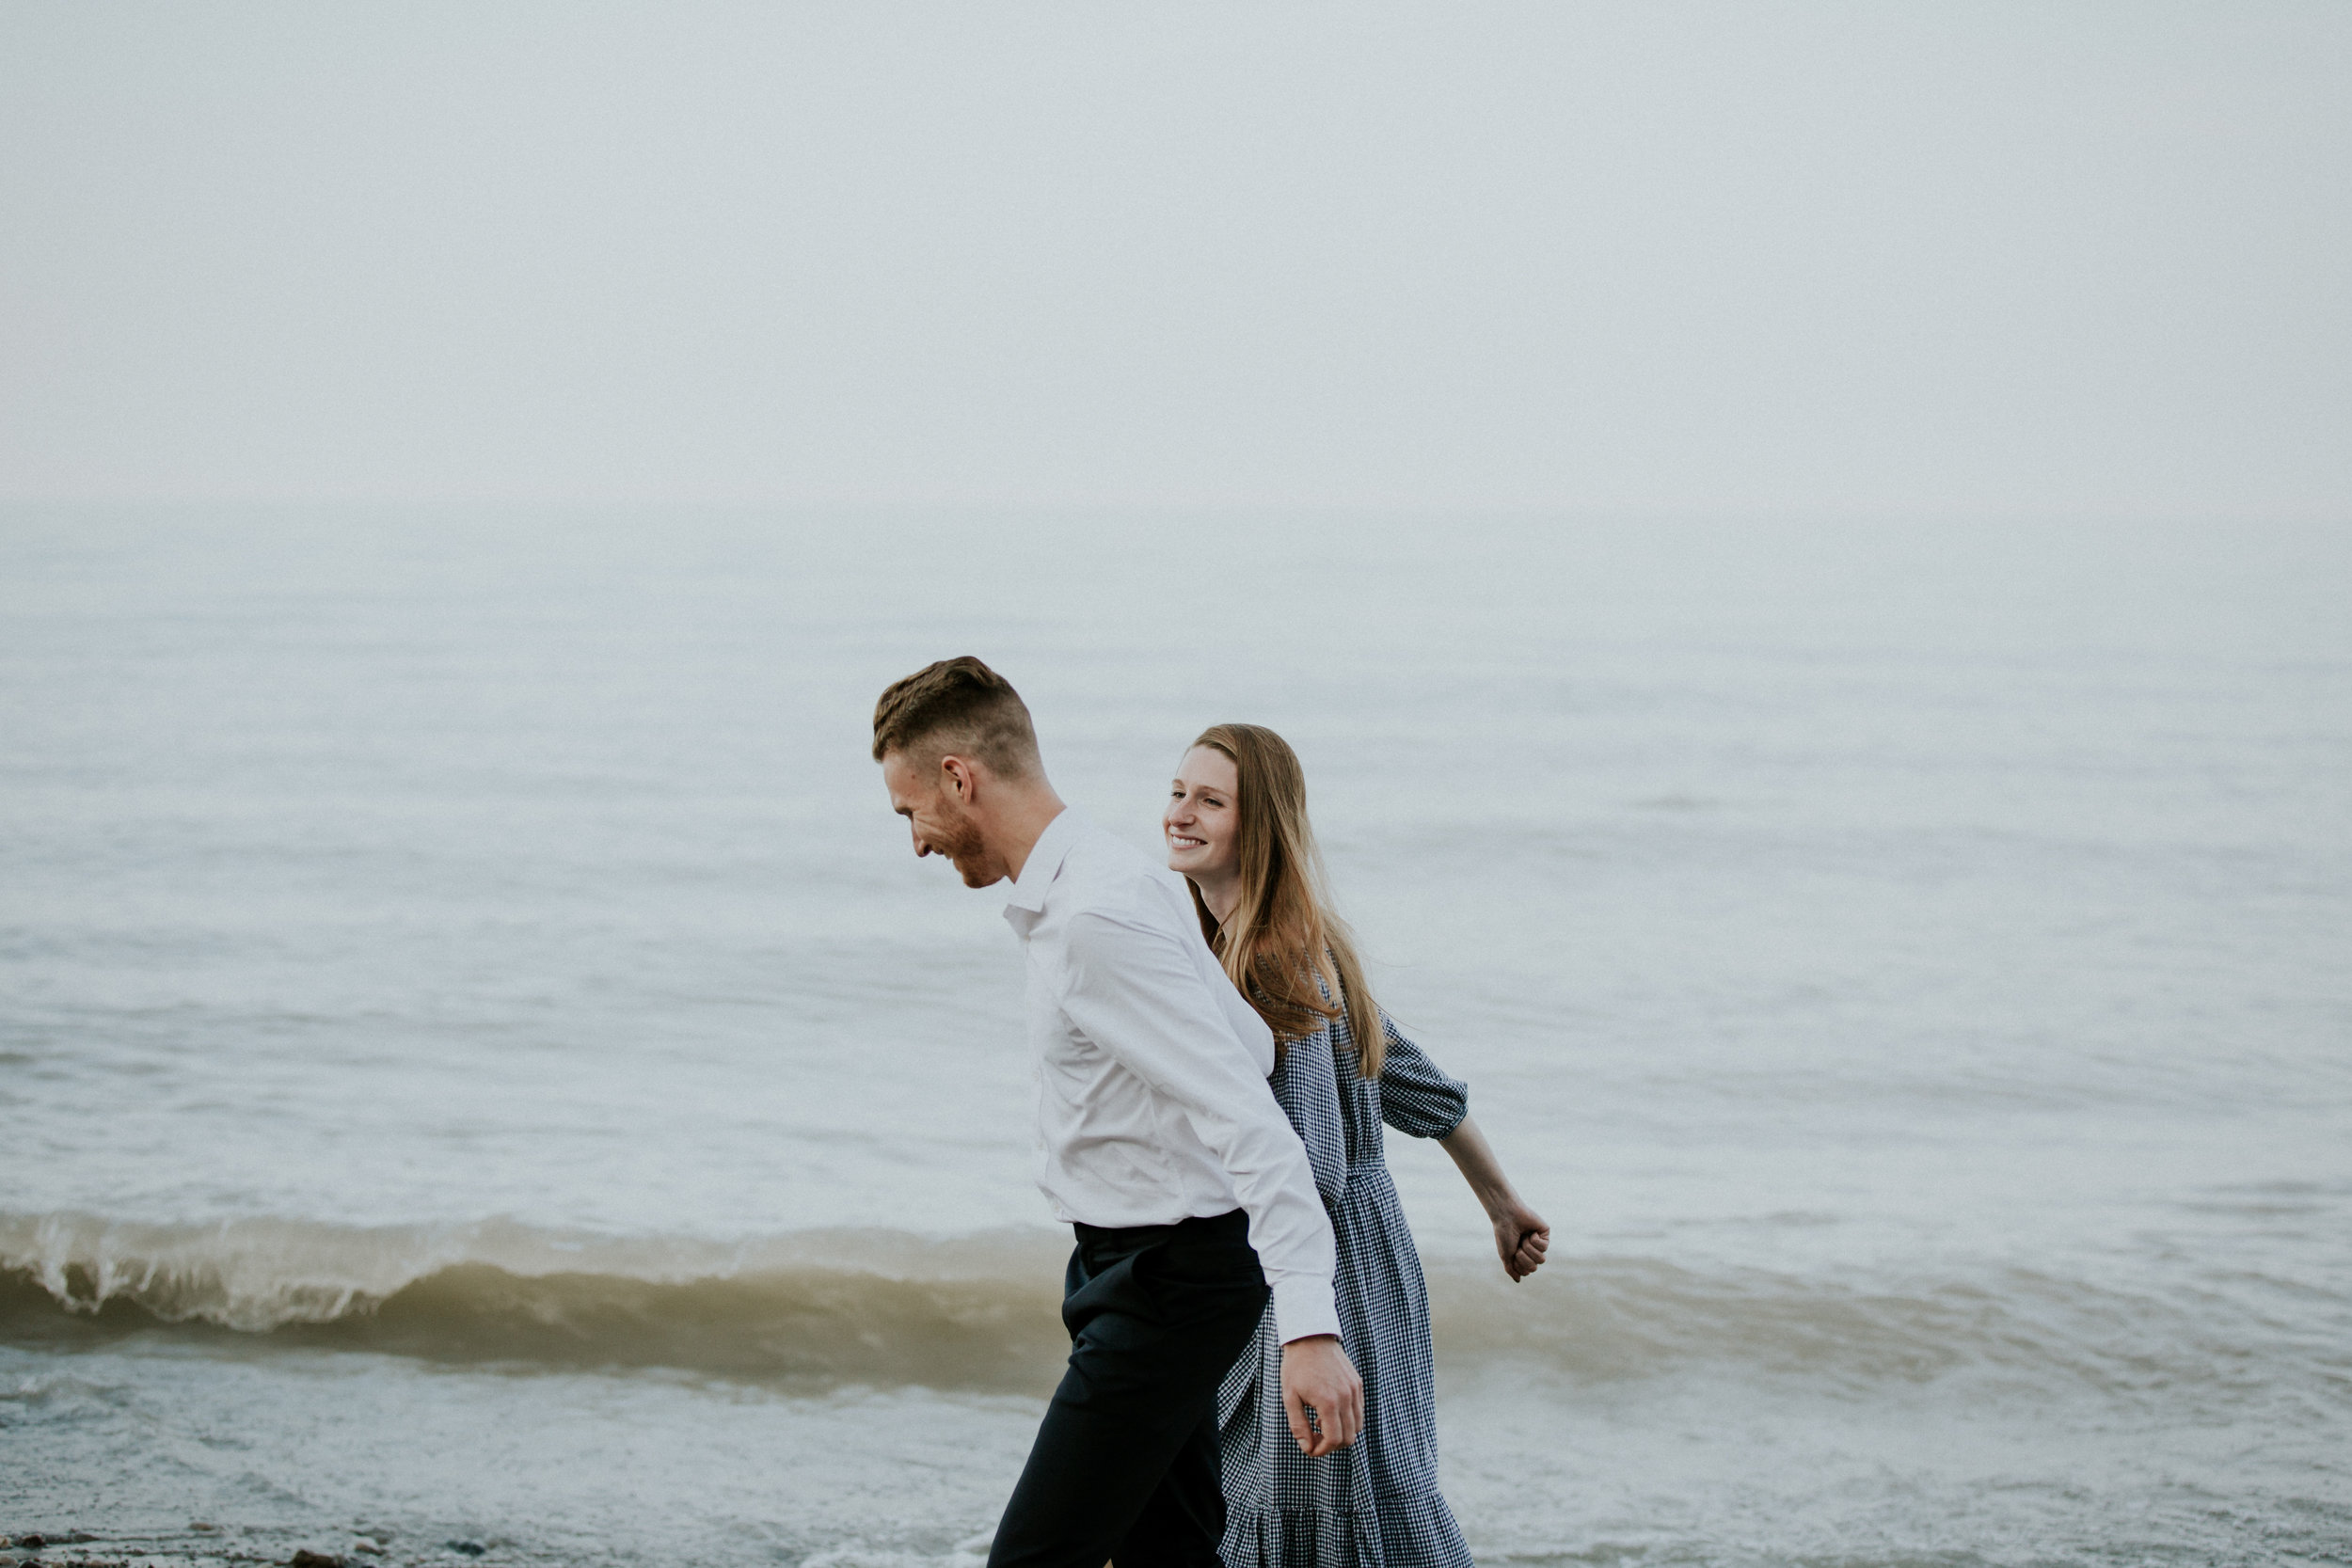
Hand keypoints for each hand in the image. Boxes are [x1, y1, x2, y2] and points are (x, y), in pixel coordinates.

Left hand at [1278, 1335, 1362, 1456]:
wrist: (1310, 1338)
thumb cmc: (1296, 1367)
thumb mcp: (1290, 1397)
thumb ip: (1299, 1425)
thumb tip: (1307, 1448)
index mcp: (1329, 1402)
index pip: (1334, 1440)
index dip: (1322, 1451)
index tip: (1310, 1449)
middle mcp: (1347, 1397)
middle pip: (1349, 1438)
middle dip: (1332, 1445)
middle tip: (1315, 1439)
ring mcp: (1355, 1390)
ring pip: (1358, 1426)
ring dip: (1341, 1432)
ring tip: (1321, 1423)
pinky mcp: (1358, 1384)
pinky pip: (1359, 1411)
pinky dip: (1348, 1419)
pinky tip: (1329, 1411)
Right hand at [1493, 1199, 1548, 1281]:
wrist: (1506, 1215)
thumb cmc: (1504, 1234)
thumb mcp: (1505, 1255)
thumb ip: (1511, 1269)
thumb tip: (1518, 1281)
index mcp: (1522, 1256)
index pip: (1526, 1272)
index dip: (1518, 1265)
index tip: (1511, 1253)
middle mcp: (1531, 1251)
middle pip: (1534, 1267)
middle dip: (1523, 1257)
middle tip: (1517, 1245)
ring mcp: (1539, 1243)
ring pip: (1541, 1259)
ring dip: (1529, 1249)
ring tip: (1524, 1238)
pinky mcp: (1545, 1234)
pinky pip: (1544, 1247)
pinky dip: (1534, 1240)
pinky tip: (1530, 1231)